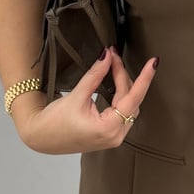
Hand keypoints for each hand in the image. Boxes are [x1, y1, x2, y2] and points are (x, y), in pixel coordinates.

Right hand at [17, 49, 158, 155]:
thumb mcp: (76, 96)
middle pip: (131, 100)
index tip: (153, 63)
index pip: (133, 98)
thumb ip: (95, 75)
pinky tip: (115, 83)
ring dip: (124, 86)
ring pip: (129, 107)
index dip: (144, 78)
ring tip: (114, 66)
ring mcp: (114, 137)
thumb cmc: (54, 122)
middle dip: (124, 76)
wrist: (40, 138)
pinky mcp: (109, 135)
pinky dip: (121, 96)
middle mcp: (115, 136)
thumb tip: (107, 55)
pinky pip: (123, 112)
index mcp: (108, 128)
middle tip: (113, 56)